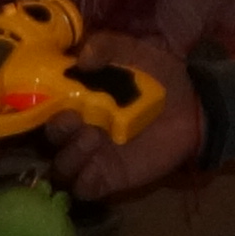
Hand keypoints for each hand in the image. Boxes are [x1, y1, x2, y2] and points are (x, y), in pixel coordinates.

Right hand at [52, 33, 203, 200]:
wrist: (194, 107)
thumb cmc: (161, 78)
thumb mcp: (136, 52)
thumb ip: (109, 46)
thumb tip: (81, 58)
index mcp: (79, 100)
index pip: (45, 108)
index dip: (40, 105)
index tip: (54, 98)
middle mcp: (80, 129)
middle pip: (50, 140)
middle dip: (57, 132)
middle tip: (77, 121)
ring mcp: (94, 156)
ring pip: (61, 168)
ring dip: (70, 156)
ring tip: (93, 139)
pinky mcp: (110, 177)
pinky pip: (83, 189)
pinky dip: (83, 182)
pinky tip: (97, 167)